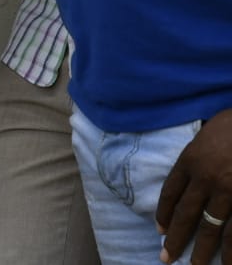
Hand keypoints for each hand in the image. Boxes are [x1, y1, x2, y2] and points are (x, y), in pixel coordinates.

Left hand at [158, 109, 231, 264]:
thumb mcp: (208, 132)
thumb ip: (198, 155)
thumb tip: (191, 176)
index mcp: (190, 159)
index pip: (170, 192)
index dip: (163, 213)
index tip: (159, 229)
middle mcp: (205, 178)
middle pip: (185, 214)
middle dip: (175, 238)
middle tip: (165, 257)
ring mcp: (228, 192)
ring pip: (210, 227)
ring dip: (202, 249)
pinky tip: (227, 262)